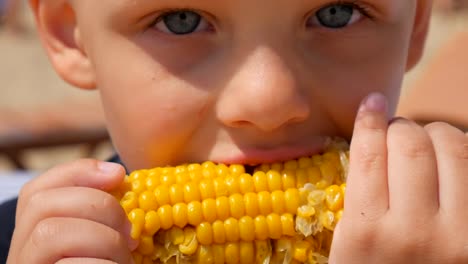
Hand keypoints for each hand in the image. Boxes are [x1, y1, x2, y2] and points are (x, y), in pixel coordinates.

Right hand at [7, 159, 137, 263]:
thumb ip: (101, 212)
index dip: (77, 172)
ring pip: (51, 233)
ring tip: (126, 257)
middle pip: (42, 205)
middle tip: (131, 231)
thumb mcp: (107, 238)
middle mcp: (21, 254)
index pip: (36, 191)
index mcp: (34, 238)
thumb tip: (116, 173)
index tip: (118, 173)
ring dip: (103, 239)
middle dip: (97, 205)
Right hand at [330, 93, 467, 262]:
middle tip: (396, 131)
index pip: (368, 155)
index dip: (368, 120)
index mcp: (365, 236)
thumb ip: (356, 203)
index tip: (369, 104)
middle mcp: (413, 233)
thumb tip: (370, 148)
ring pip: (453, 150)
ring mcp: (459, 237)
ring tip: (426, 140)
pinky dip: (464, 154)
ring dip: (436, 133)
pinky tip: (453, 157)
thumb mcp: (346, 253)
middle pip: (409, 145)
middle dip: (401, 127)